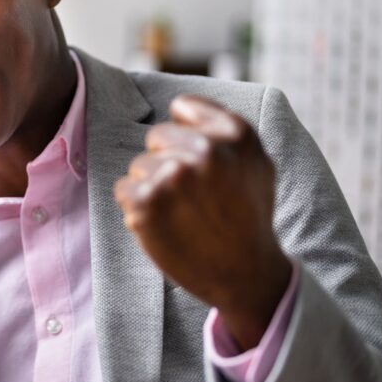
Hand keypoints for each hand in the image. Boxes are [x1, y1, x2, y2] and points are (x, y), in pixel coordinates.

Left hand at [114, 95, 291, 349]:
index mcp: (234, 134)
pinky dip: (137, 207)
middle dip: (168, 160)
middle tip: (192, 195)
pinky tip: (165, 224)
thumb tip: (178, 107)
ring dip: (152, 186)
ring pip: (139, 165)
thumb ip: (222, 127)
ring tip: (182, 213)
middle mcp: (204, 151)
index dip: (185, 134)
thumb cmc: (247, 214)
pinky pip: (125, 189)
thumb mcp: (256, 161)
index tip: (199, 162)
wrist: (245, 274)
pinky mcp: (147, 205)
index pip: (182, 108)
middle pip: (156, 137)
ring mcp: (172, 177)